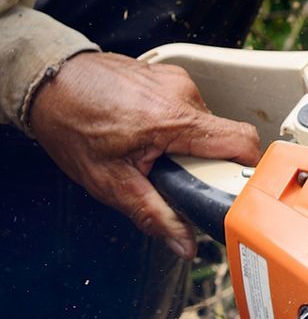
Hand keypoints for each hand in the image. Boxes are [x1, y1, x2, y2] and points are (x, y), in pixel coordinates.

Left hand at [27, 51, 261, 258]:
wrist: (45, 82)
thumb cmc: (70, 124)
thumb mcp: (109, 181)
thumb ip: (153, 214)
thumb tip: (184, 243)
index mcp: (173, 119)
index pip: (242, 142)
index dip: (250, 170)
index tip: (241, 188)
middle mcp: (181, 94)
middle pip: (225, 137)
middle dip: (208, 163)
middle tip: (176, 174)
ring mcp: (176, 80)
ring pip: (208, 124)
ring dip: (191, 144)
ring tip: (156, 151)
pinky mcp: (169, 75)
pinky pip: (191, 107)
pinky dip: (179, 126)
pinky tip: (149, 132)